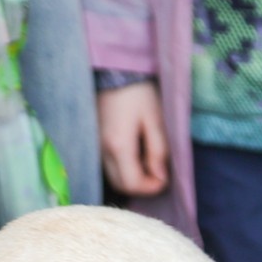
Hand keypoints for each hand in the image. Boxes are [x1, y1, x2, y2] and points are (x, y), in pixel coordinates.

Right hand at [96, 82, 169, 196]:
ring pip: (114, 178)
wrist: (114, 75)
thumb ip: (158, 150)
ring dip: (133, 177)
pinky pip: (110, 166)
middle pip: (121, 185)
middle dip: (142, 186)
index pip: (132, 183)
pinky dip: (124, 168)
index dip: (151, 187)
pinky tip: (136, 153)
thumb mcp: (155, 119)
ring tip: (149, 160)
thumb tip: (161, 177)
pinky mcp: (96, 144)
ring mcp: (96, 149)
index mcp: (119, 146)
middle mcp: (103, 152)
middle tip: (159, 173)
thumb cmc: (138, 94)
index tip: (166, 178)